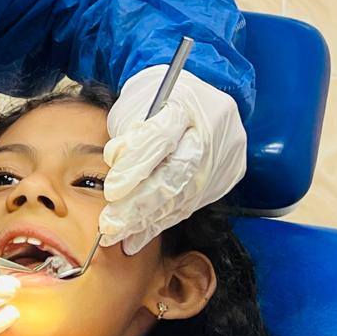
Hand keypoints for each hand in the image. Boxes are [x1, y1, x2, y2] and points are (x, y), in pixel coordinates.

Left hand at [99, 67, 246, 254]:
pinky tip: (137, 236)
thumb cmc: (158, 98)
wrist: (200, 99)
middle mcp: (212, 131)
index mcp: (188, 103)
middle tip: (110, 225)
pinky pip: (190, 205)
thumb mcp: (138, 101)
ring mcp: (223, 157)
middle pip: (176, 172)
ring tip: (117, 235)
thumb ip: (128, 131)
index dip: (136, 165)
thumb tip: (115, 161)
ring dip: (147, 220)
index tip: (112, 189)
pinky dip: (160, 222)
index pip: (162, 137)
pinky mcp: (226, 176)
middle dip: (140, 203)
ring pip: (184, 195)